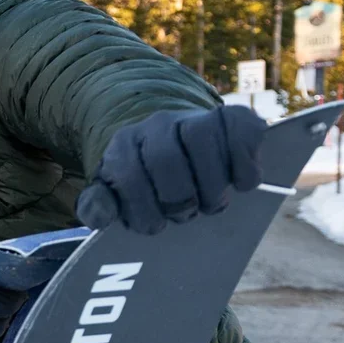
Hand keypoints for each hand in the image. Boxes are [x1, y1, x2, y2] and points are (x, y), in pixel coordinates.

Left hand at [76, 105, 264, 235]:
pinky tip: (240, 183)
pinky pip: (243, 132)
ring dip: (212, 187)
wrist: (181, 149)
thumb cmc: (148, 182)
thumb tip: (98, 217)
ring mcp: (195, 117)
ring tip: (211, 203)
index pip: (128, 175)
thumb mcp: (117, 194)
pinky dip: (245, 166)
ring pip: (204, 142)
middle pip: (166, 159)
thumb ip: (100, 205)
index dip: (144, 210)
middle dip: (178, 200)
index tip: (156, 225)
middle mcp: (158, 124)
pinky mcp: (231, 118)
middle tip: (186, 215)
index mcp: (124, 145)